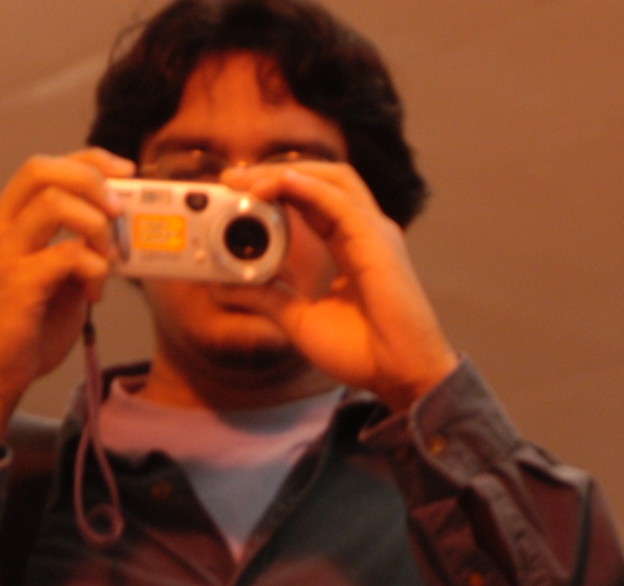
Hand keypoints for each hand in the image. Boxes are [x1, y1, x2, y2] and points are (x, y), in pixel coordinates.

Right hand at [0, 150, 133, 468]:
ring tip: (109, 260)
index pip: (41, 167)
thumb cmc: (26, 329)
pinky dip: (94, 267)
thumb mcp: (54, 277)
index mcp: (4, 223)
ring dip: (97, 227)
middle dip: (91, 181)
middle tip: (119, 211)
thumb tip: (120, 229)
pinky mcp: (17, 284)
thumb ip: (76, 248)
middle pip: (41, 170)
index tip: (123, 173)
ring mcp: (3, 255)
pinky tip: (96, 292)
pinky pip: (66, 254)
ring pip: (54, 204)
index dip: (87, 160)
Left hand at [240, 161, 459, 412]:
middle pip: (319, 180)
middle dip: (273, 172)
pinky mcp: (378, 242)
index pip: (310, 201)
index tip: (234, 194)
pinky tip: (279, 183)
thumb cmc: (362, 352)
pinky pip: (340, 202)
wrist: (399, 375)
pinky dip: (308, 187)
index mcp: (348, 246)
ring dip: (285, 174)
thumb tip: (224, 286)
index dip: (273, 190)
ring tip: (248, 182)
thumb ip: (266, 297)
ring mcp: (373, 233)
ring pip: (331, 180)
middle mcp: (363, 232)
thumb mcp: (298, 319)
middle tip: (231, 178)